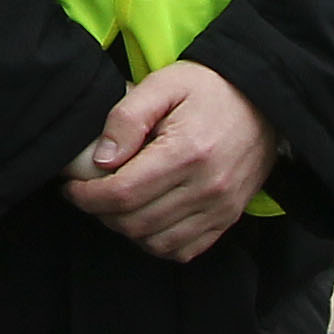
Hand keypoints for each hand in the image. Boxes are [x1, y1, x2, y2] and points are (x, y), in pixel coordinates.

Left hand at [63, 58, 274, 261]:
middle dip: (100, 213)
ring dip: (126, 230)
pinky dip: (157, 243)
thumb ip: (127, 117)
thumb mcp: (164, 83)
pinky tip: (145, 219)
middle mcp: (207, 187)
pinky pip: (184, 250)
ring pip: (156, 242)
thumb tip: (102, 158)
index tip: (71, 188)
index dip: (87, 196)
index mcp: (187, 152)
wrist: (263, 100)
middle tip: (87, 195)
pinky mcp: (228, 218)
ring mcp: (221, 208)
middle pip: (135, 222)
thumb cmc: (209, 88)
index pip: (123, 193)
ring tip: (114, 206)